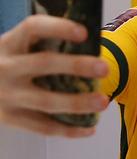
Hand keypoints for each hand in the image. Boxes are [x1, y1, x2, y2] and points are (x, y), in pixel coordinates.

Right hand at [0, 15, 109, 136]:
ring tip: (103, 102)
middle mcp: (5, 67)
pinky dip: (69, 130)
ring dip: (78, 103)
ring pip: (46, 101)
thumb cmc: (9, 63)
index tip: (85, 33)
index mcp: (9, 43)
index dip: (59, 28)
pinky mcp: (10, 118)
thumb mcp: (16, 47)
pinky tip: (90, 128)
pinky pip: (43, 127)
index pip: (33, 28)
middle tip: (105, 68)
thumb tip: (91, 44)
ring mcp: (6, 95)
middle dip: (77, 65)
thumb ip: (43, 44)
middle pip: (43, 64)